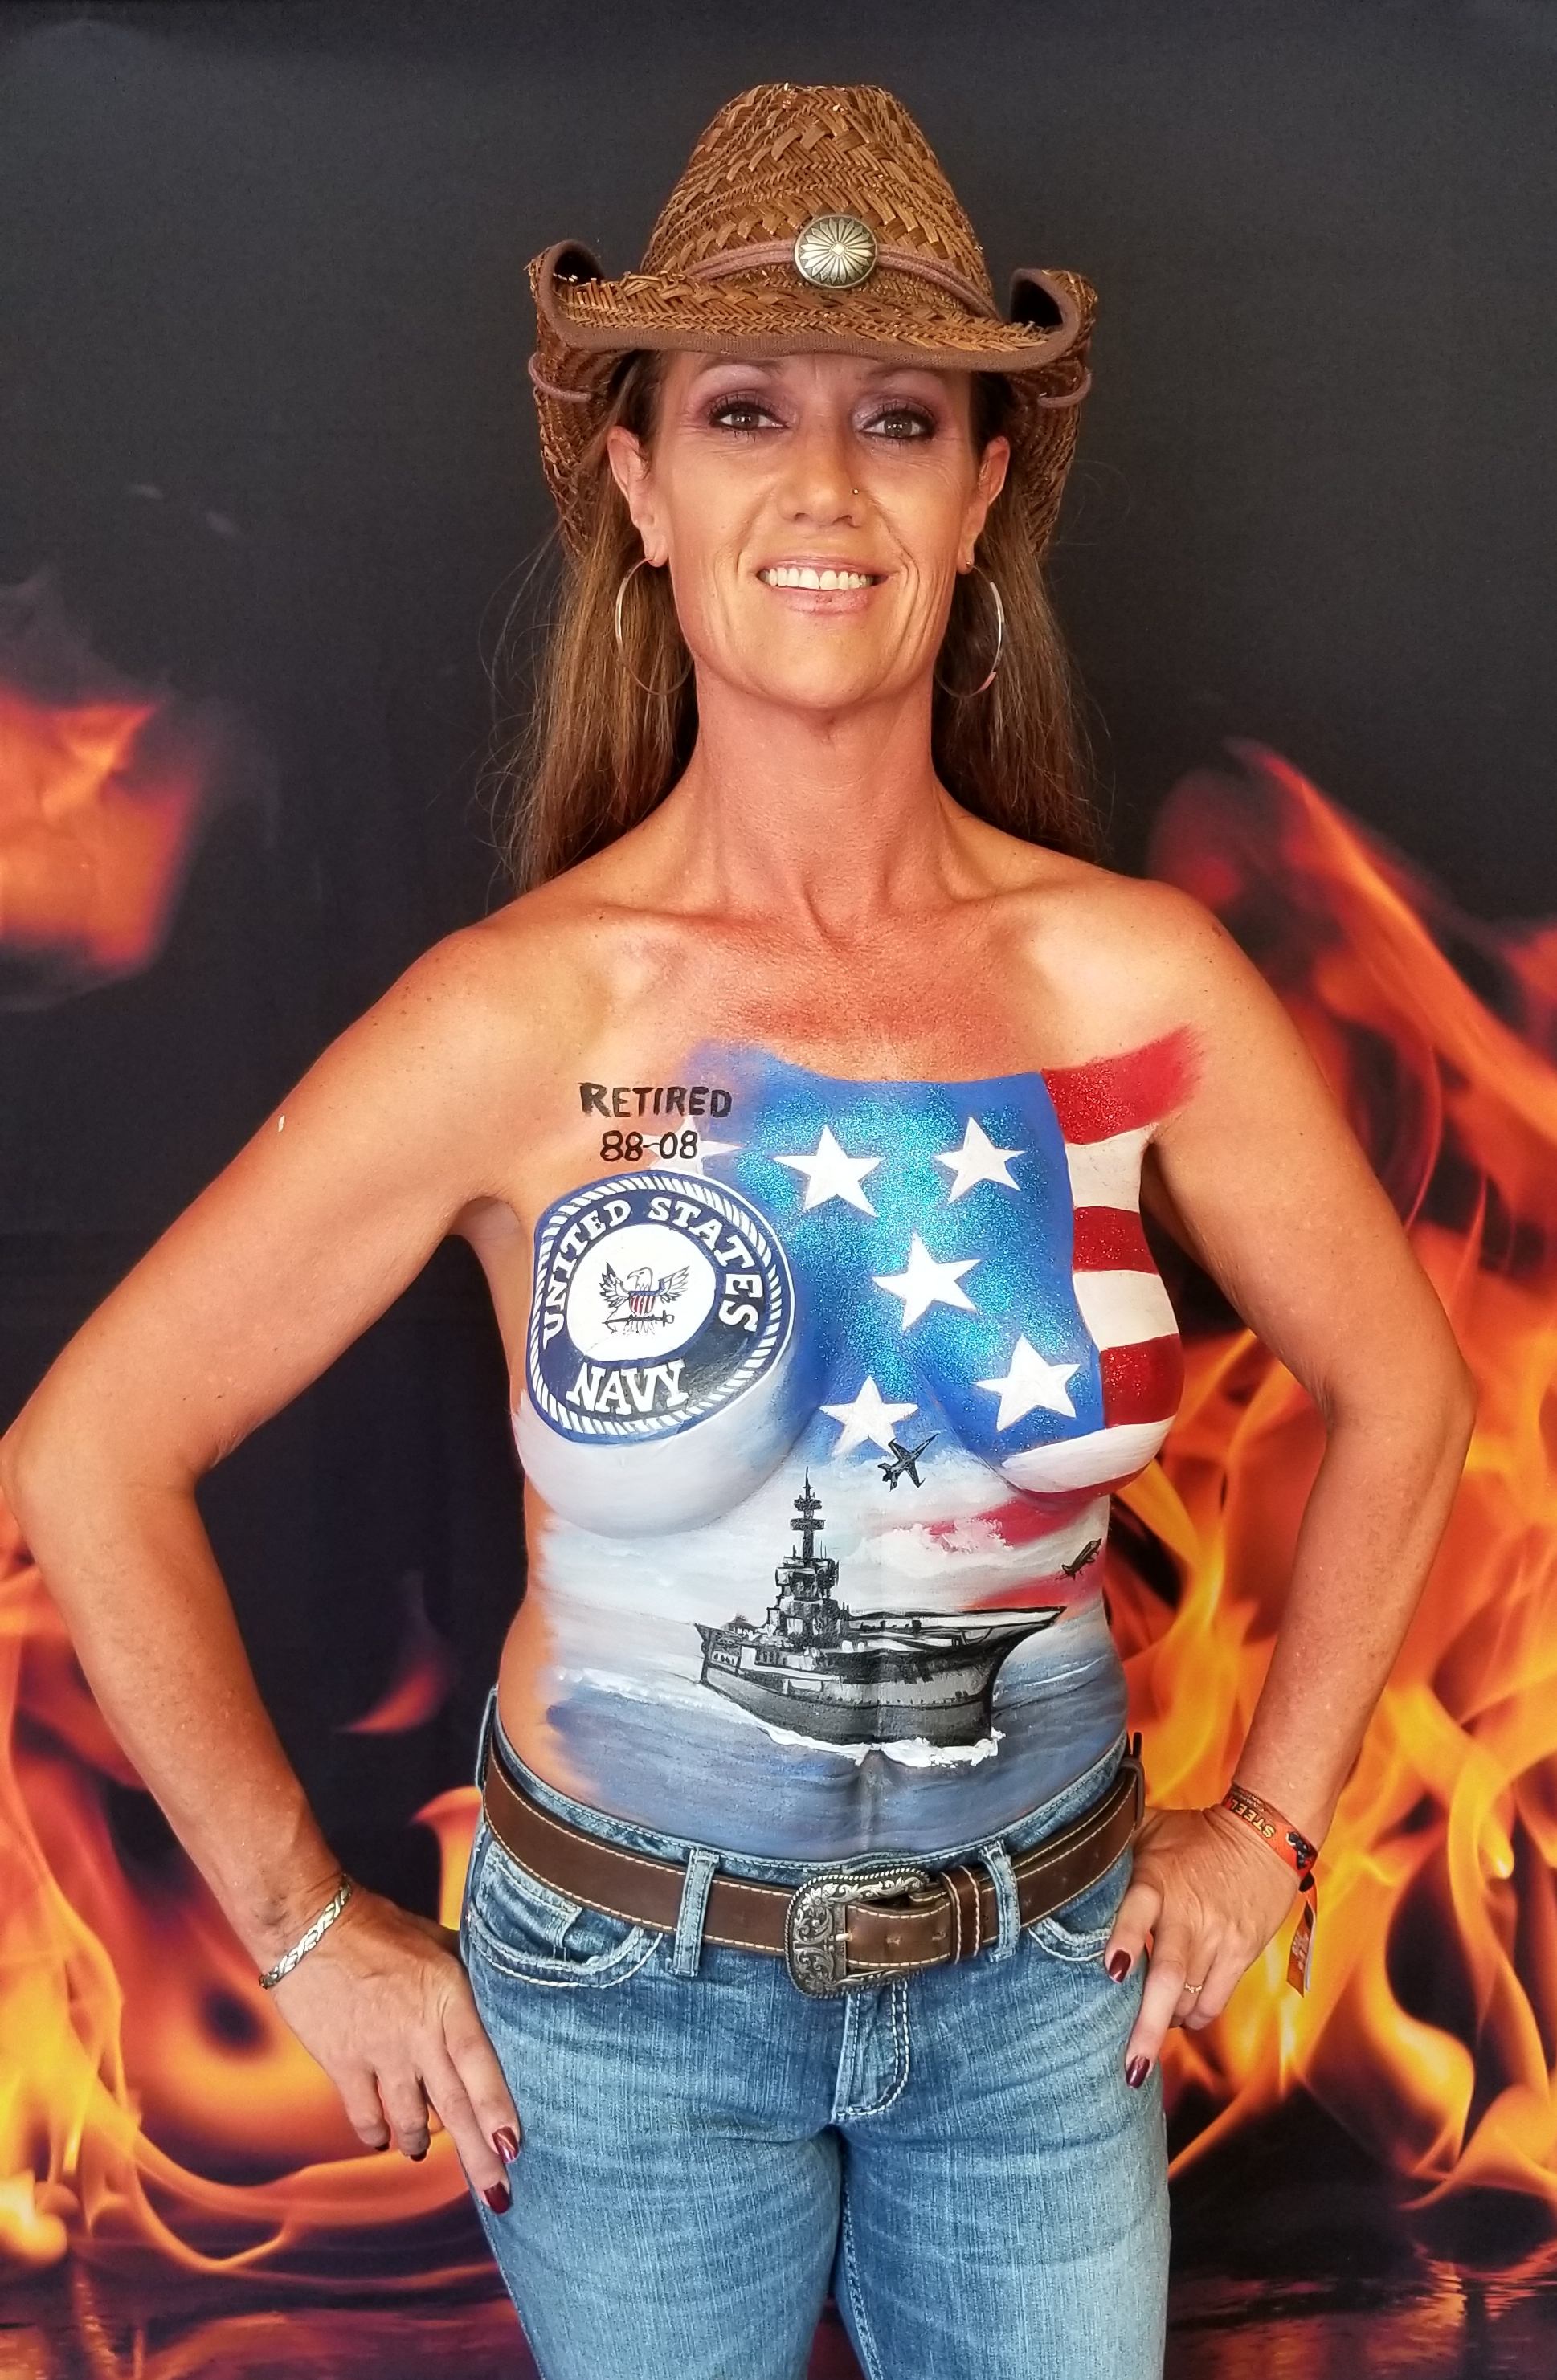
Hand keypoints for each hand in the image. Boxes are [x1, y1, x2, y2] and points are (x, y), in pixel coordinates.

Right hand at [269, 1884, 520, 2210]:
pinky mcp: (341, 2062)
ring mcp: (379, 2051)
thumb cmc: (379, 1926)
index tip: (514, 2147)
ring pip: (409, 2118)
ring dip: (421, 2143)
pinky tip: (382, 2139)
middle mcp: (419, 2031)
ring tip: (426, 2151)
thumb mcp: (437, 1942)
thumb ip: (463, 1979)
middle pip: (454, 2105)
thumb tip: (491, 1997)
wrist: (310, 1923)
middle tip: (498, 2192)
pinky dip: (376, 2132)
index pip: (481, 2063)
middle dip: (478, 2154)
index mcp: (450, 1997)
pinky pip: (364, 2114)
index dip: (498, 2108)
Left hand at [1103, 1804, 1299, 2087]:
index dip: (1124, 1940)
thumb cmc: (1195, 1836)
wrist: (1265, 1837)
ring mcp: (1217, 1938)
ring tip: (1144, 2041)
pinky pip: (1216, 1999)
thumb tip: (1064, 1855)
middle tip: (1131, 2067)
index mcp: (1157, 1881)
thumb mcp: (1149, 1830)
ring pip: (1191, 1998)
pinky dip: (1195, 2017)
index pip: (1137, 1911)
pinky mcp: (1241, 1954)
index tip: (1110, 1972)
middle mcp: (1187, 1915)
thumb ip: (1113, 1849)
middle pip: (1167, 1977)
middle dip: (1147, 2026)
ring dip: (1165, 2024)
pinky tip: (1179, 2019)